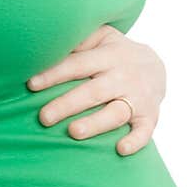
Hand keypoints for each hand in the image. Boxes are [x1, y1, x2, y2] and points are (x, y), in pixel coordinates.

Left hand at [26, 24, 165, 155]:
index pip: (77, 64)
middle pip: (93, 91)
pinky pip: (145, 131)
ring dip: (95, 123)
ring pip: (116, 112)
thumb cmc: (113, 53)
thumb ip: (77, 40)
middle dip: (68, 104)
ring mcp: (138, 97)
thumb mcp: (100, 37)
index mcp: (108, 55)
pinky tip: (121, 149)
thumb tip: (43, 44)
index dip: (54, 74)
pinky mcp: (150, 116)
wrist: (155, 66)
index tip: (31, 84)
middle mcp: (123, 76)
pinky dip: (136, 141)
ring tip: (74, 132)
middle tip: (44, 117)